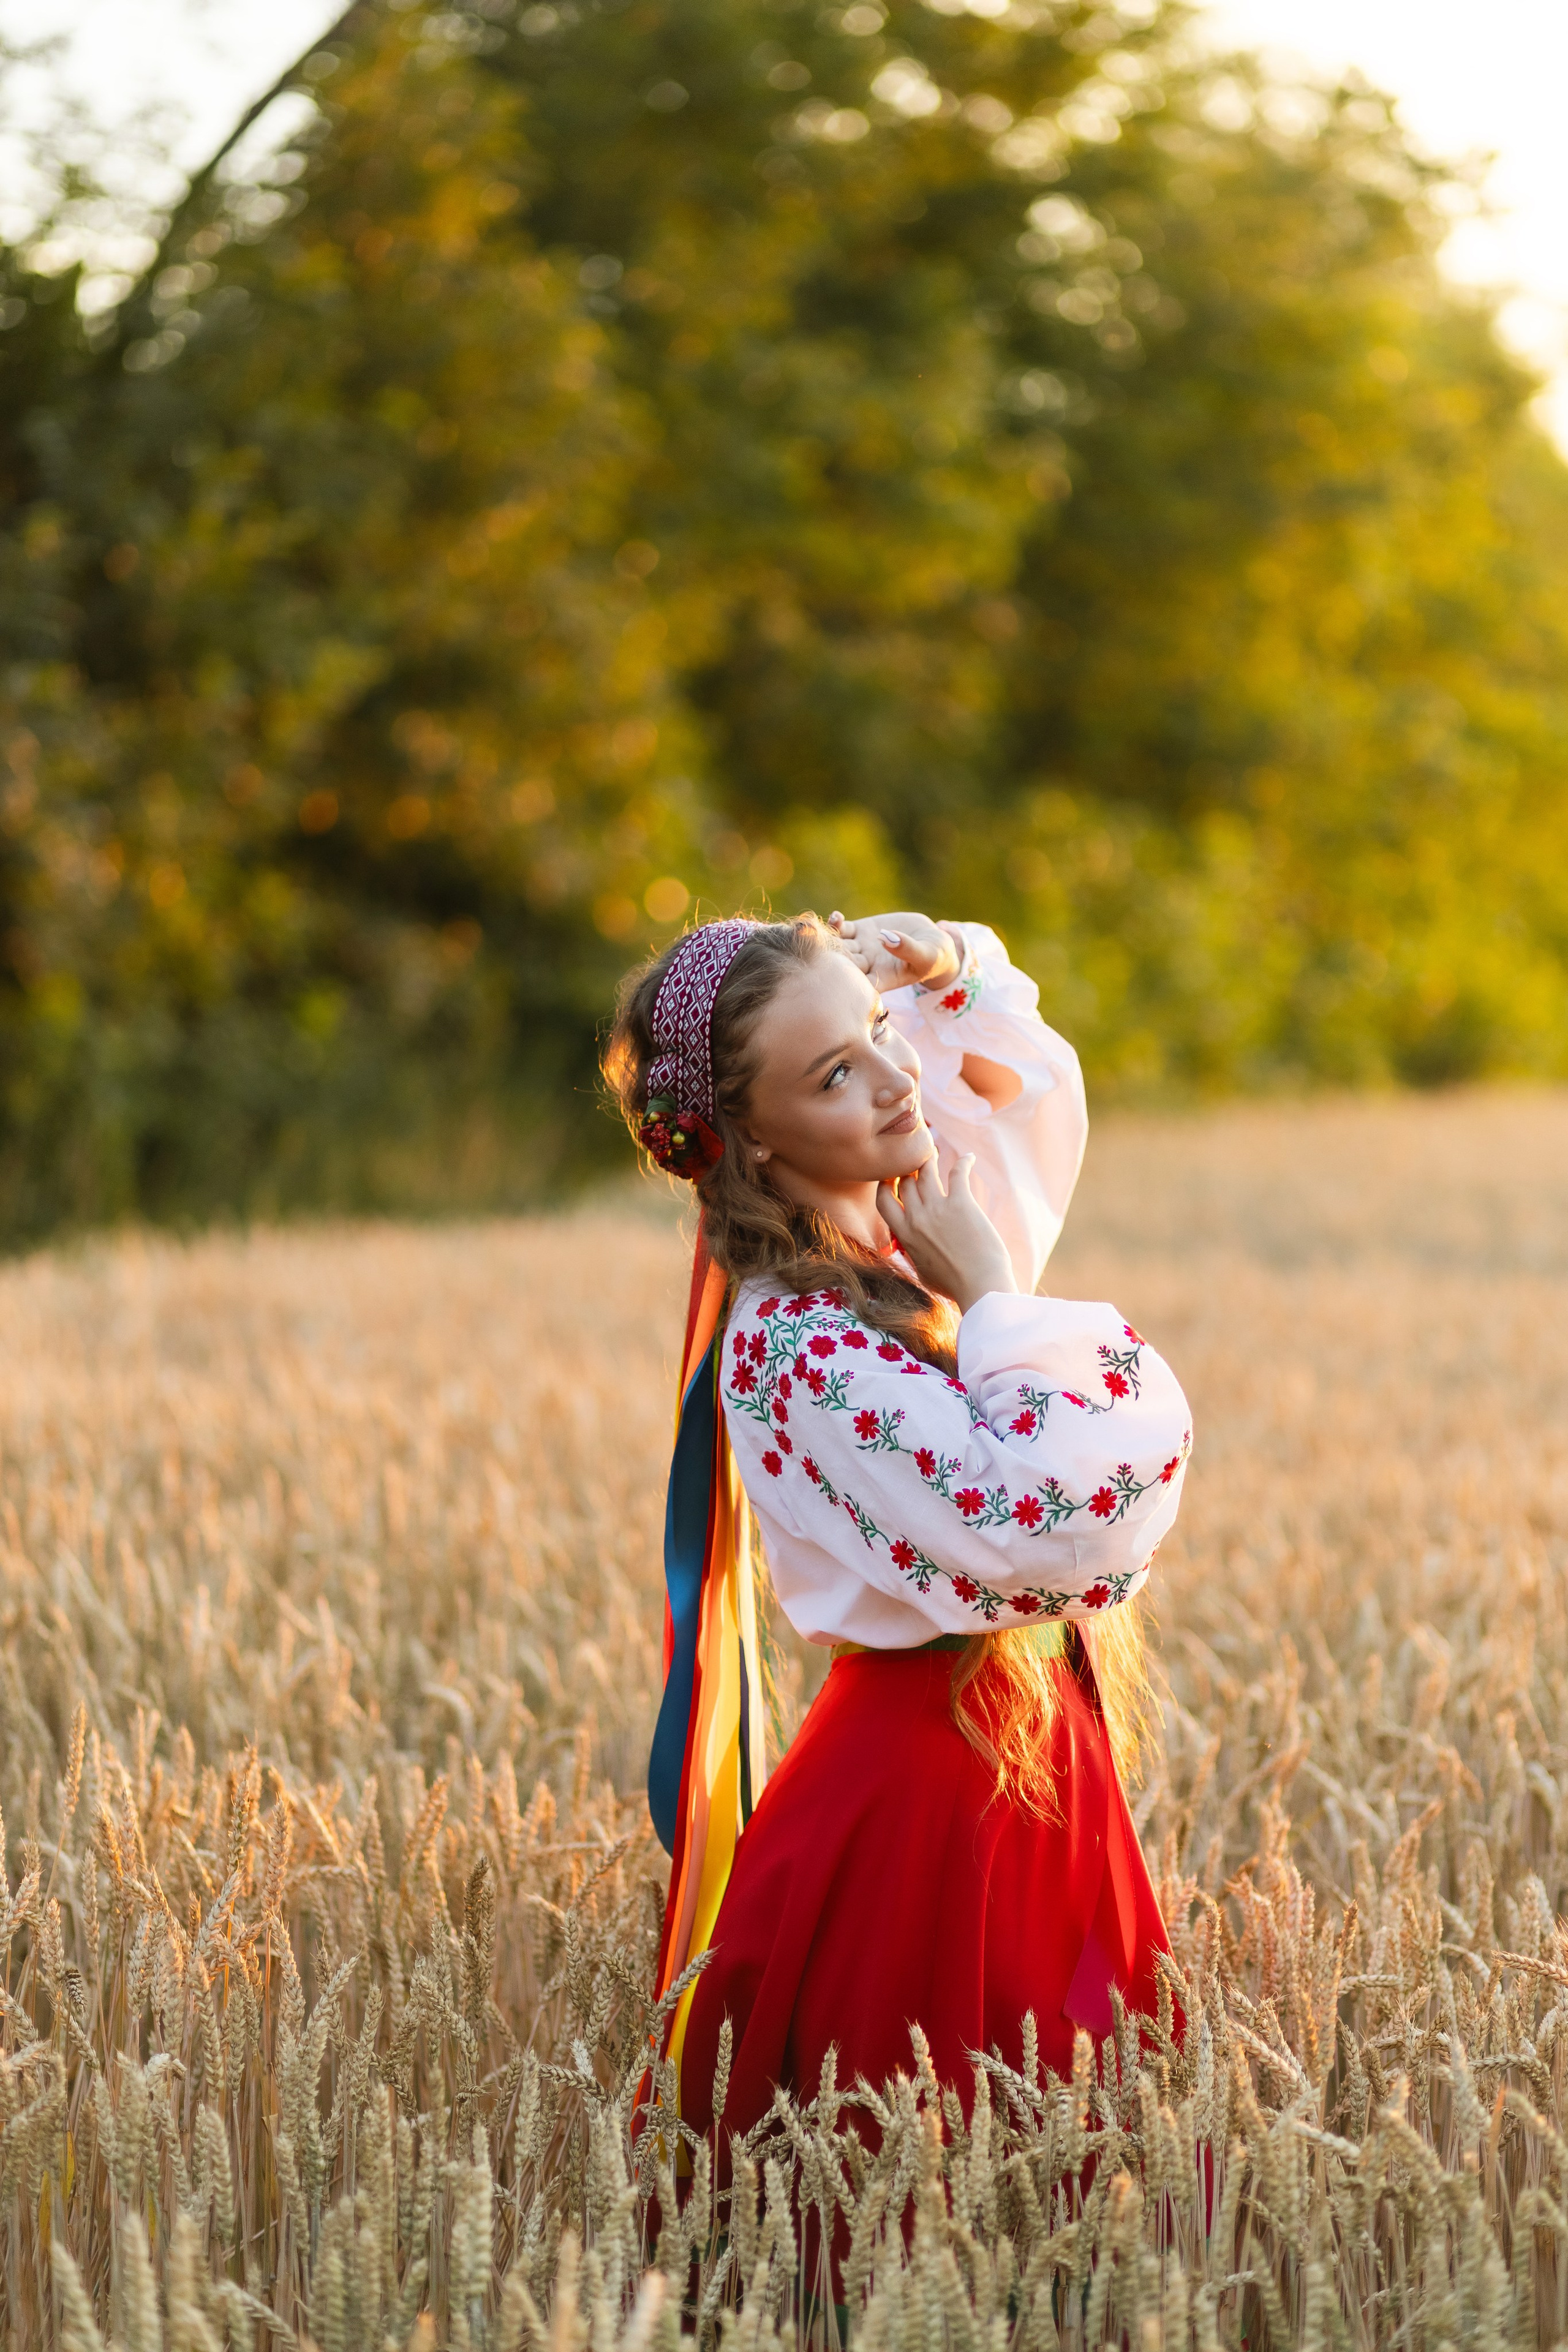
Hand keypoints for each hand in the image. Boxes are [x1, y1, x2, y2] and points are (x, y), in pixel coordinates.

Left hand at [828, 909, 960, 995]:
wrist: (931, 941)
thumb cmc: (933, 956)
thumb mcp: (925, 955)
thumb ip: (908, 949)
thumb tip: (887, 938)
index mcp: (882, 979)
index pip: (860, 986)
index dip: (849, 981)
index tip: (843, 973)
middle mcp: (867, 966)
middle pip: (845, 965)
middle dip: (836, 959)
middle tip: (829, 951)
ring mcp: (862, 948)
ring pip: (840, 946)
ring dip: (831, 939)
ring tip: (830, 930)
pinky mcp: (861, 931)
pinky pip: (843, 928)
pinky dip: (837, 923)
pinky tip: (836, 917)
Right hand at [877, 1155, 1016, 1315]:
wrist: (979, 1286)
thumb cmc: (954, 1285)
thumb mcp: (922, 1272)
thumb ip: (912, 1253)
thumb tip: (908, 1247)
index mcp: (905, 1235)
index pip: (883, 1201)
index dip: (885, 1186)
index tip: (892, 1179)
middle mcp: (917, 1218)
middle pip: (905, 1182)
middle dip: (908, 1170)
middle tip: (915, 1163)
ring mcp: (938, 1208)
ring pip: (925, 1171)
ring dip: (928, 1159)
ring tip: (933, 1153)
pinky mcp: (962, 1203)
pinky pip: (958, 1173)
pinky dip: (964, 1162)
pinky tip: (970, 1158)